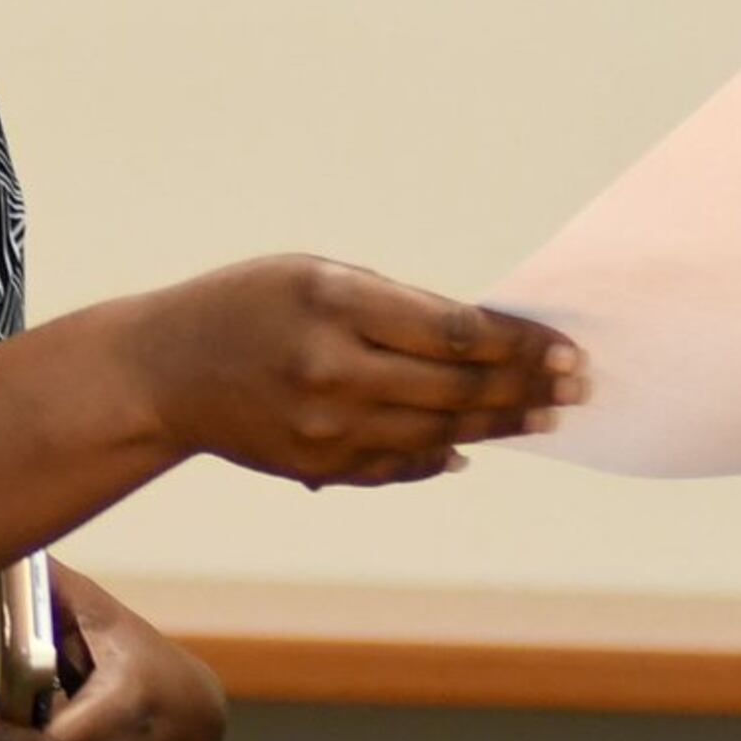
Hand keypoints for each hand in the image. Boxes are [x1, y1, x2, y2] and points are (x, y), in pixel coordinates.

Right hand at [129, 256, 579, 486]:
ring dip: (500, 424)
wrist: (162, 371)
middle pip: (454, 387)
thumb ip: (397, 306)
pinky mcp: (317, 465)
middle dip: (525, 387)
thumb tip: (484, 340)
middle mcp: (331, 368)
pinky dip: (443, 455)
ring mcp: (324, 426)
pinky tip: (479, 443)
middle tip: (578, 384)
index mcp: (335, 303)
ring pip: (437, 431)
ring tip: (548, 414)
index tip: (563, 346)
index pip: (452, 331)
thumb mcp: (318, 275)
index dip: (517, 344)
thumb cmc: (250, 303)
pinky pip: (398, 465)